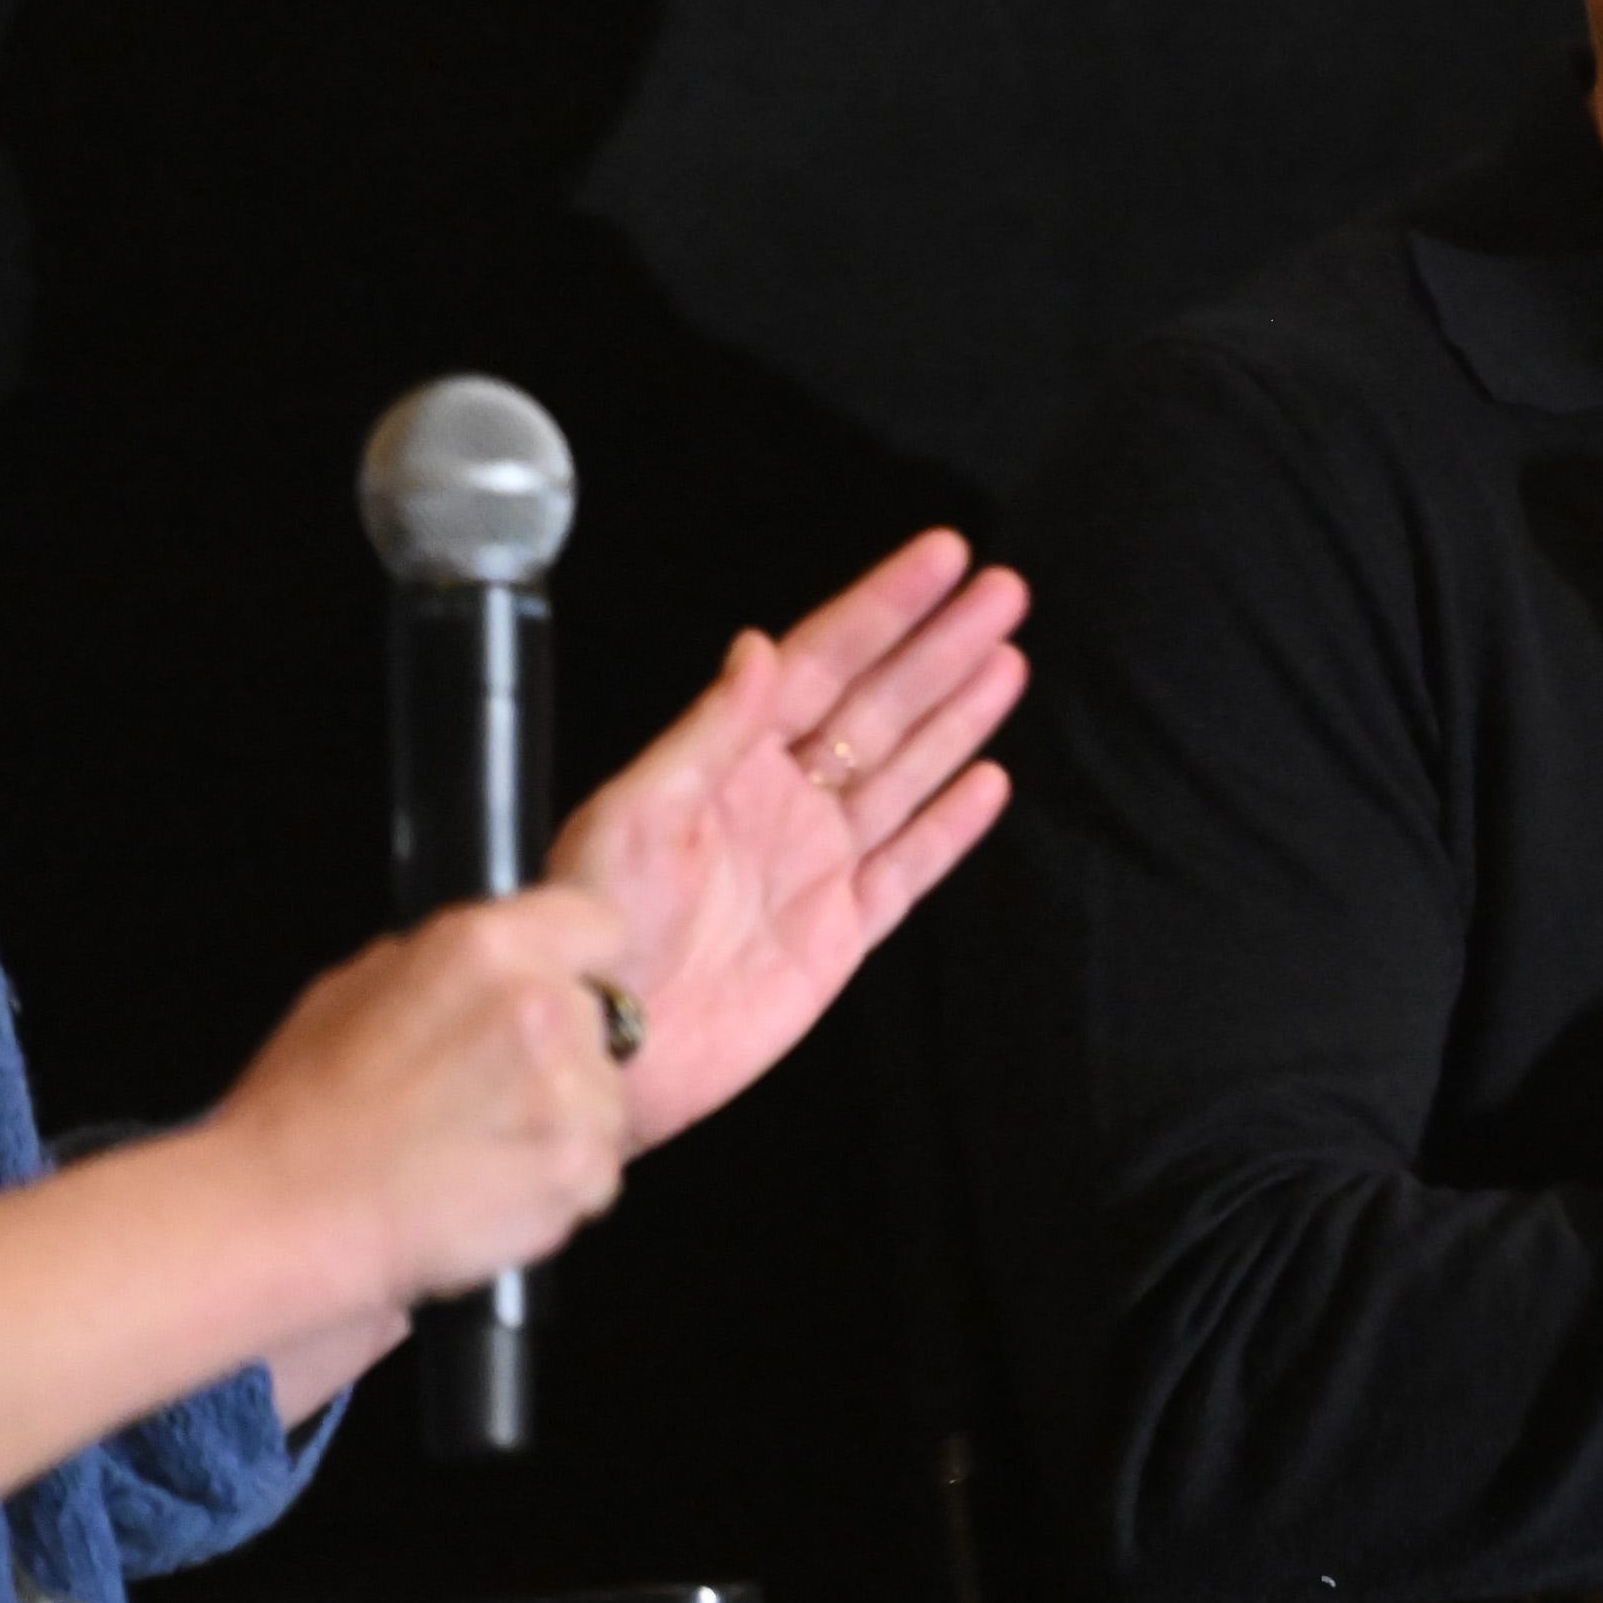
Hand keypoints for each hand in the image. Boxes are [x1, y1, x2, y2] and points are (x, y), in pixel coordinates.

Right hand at [212, 883, 634, 1311]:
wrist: (287, 1215)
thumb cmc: (307, 1112)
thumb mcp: (361, 985)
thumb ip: (453, 965)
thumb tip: (499, 964)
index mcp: (486, 945)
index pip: (603, 927)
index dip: (582, 966)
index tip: (564, 991)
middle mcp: (539, 1005)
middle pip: (603, 1017)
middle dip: (563, 1050)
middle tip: (488, 1089)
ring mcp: (567, 1091)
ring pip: (607, 1097)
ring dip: (565, 1121)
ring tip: (479, 1145)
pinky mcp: (578, 1167)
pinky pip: (600, 1169)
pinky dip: (559, 1184)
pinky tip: (490, 1184)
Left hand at [552, 527, 1027, 1151]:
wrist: (603, 1044)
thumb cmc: (593, 925)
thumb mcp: (634, 813)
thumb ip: (709, 733)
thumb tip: (760, 649)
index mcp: (729, 761)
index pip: (824, 663)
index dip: (885, 609)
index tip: (943, 558)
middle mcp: (779, 803)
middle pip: (880, 708)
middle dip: (941, 649)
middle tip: (1005, 595)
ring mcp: (815, 867)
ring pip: (905, 774)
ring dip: (958, 718)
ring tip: (1009, 663)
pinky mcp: (837, 935)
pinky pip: (907, 868)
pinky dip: (950, 826)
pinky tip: (988, 782)